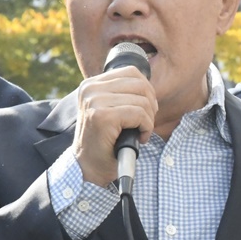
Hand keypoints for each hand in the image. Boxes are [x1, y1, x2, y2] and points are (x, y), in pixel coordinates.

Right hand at [71, 67, 156, 186]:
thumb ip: (122, 93)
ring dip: (149, 120)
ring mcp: (95, 102)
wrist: (89, 167)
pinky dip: (147, 128)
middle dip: (151, 105)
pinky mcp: (103, 116)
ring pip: (142, 101)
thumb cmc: (104, 141)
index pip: (131, 72)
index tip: (144, 110)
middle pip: (140, 85)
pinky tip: (140, 138)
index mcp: (91, 84)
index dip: (146, 90)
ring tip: (140, 132)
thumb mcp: (110, 109)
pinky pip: (140, 114)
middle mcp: (90, 89)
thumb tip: (149, 86)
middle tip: (145, 123)